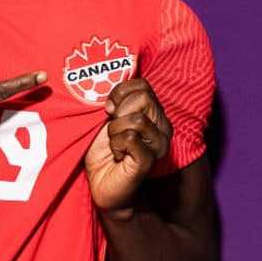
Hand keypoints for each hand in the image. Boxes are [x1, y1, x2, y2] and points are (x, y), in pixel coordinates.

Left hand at [84, 78, 172, 218]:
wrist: (99, 182)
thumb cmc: (101, 149)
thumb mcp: (106, 118)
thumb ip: (115, 100)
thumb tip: (111, 78)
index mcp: (153, 112)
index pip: (142, 85)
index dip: (120, 92)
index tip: (109, 108)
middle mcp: (162, 126)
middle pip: (143, 98)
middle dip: (118, 112)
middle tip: (113, 130)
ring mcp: (158, 144)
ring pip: (137, 119)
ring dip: (115, 131)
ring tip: (115, 145)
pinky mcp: (150, 159)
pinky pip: (130, 138)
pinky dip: (116, 145)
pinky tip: (117, 155)